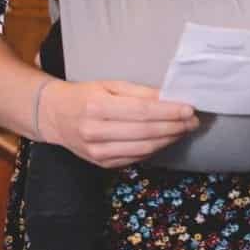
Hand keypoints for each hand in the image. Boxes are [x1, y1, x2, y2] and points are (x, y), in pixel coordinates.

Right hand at [38, 78, 198, 168]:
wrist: (56, 117)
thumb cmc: (85, 95)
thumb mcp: (109, 84)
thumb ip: (138, 92)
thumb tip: (167, 96)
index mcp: (98, 107)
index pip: (142, 112)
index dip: (169, 112)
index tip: (189, 108)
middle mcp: (96, 132)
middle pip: (145, 132)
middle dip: (174, 126)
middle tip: (193, 120)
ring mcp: (98, 153)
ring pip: (143, 149)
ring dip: (169, 139)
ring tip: (184, 129)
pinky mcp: (102, 164)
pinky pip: (135, 158)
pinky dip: (155, 149)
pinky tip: (166, 139)